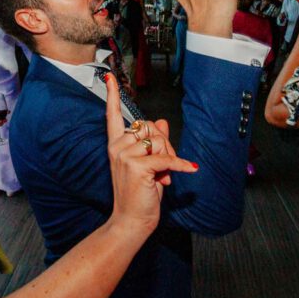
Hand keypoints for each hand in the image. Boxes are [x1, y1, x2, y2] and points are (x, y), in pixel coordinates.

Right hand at [103, 73, 196, 236]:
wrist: (131, 219)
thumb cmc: (139, 193)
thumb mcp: (149, 164)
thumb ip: (154, 142)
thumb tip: (162, 122)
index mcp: (116, 144)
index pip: (113, 115)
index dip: (113, 95)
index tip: (108, 78)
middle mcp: (117, 146)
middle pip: (149, 127)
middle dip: (164, 143)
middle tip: (165, 164)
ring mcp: (125, 155)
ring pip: (159, 141)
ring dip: (169, 157)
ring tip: (164, 175)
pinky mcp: (138, 166)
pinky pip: (166, 158)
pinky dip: (180, 165)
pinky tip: (190, 169)